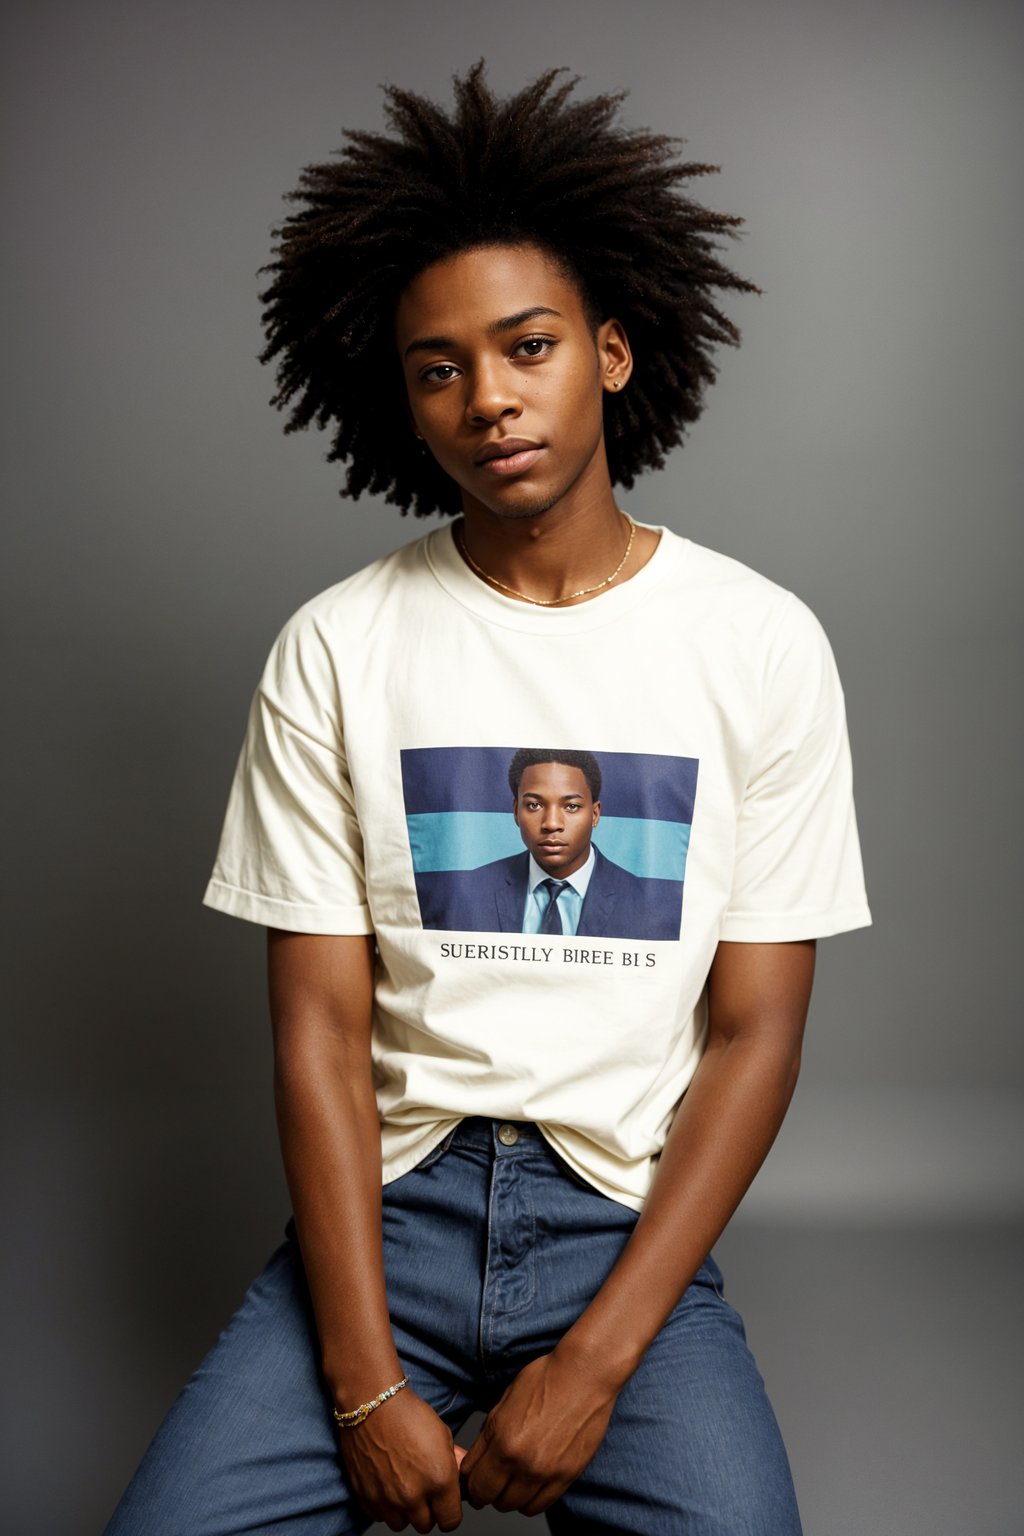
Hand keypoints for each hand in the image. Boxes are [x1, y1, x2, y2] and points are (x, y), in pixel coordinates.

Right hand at [337, 1386, 463, 1531]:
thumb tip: (460, 1482)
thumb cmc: (408, 1414)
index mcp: (439, 1480)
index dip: (450, 1512)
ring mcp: (387, 1499)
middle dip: (428, 1511)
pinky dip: (384, 1506)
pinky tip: (387, 1483)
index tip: (446, 1504)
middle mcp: (413, 1496)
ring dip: (405, 1511)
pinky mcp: (366, 1497)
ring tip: (404, 1485)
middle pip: (426, 1525)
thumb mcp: (443, 1436)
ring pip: (402, 1524)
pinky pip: (380, 1516)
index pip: (451, 1521)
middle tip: (424, 1490)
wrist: (373, 1402)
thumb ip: (453, 1466)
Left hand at [459, 1350, 619, 1515]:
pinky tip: (531, 1484)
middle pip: (490, 1498)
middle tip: (492, 1478)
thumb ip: (489, 1434)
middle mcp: (522, 1462)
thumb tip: (478, 1457)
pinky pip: (540, 1506)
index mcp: (502, 1440)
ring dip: (508, 1496)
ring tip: (513, 1480)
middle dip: (486, 1489)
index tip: (474, 1476)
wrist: (583, 1375)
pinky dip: (531, 1499)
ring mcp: (545, 1472)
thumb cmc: (546, 1378)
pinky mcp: (566, 1477)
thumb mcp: (505, 1401)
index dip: (470, 1479)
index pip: (473, 1480)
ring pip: (514, 1506)